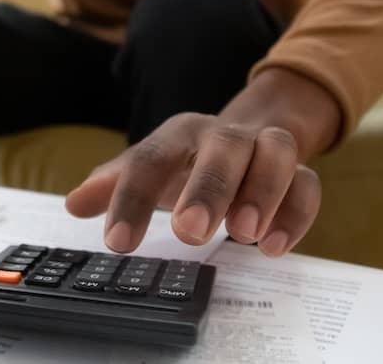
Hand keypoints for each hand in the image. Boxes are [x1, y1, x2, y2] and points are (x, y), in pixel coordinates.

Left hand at [65, 68, 340, 257]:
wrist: (252, 133)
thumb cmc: (190, 160)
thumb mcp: (150, 168)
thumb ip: (114, 185)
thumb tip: (74, 203)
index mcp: (180, 133)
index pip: (151, 158)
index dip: (131, 200)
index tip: (117, 242)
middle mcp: (226, 134)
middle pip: (222, 148)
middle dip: (208, 188)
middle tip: (188, 232)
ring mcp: (267, 149)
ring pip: (275, 154)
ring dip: (261, 192)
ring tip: (242, 234)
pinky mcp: (300, 172)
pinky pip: (308, 184)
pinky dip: (295, 214)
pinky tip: (273, 248)